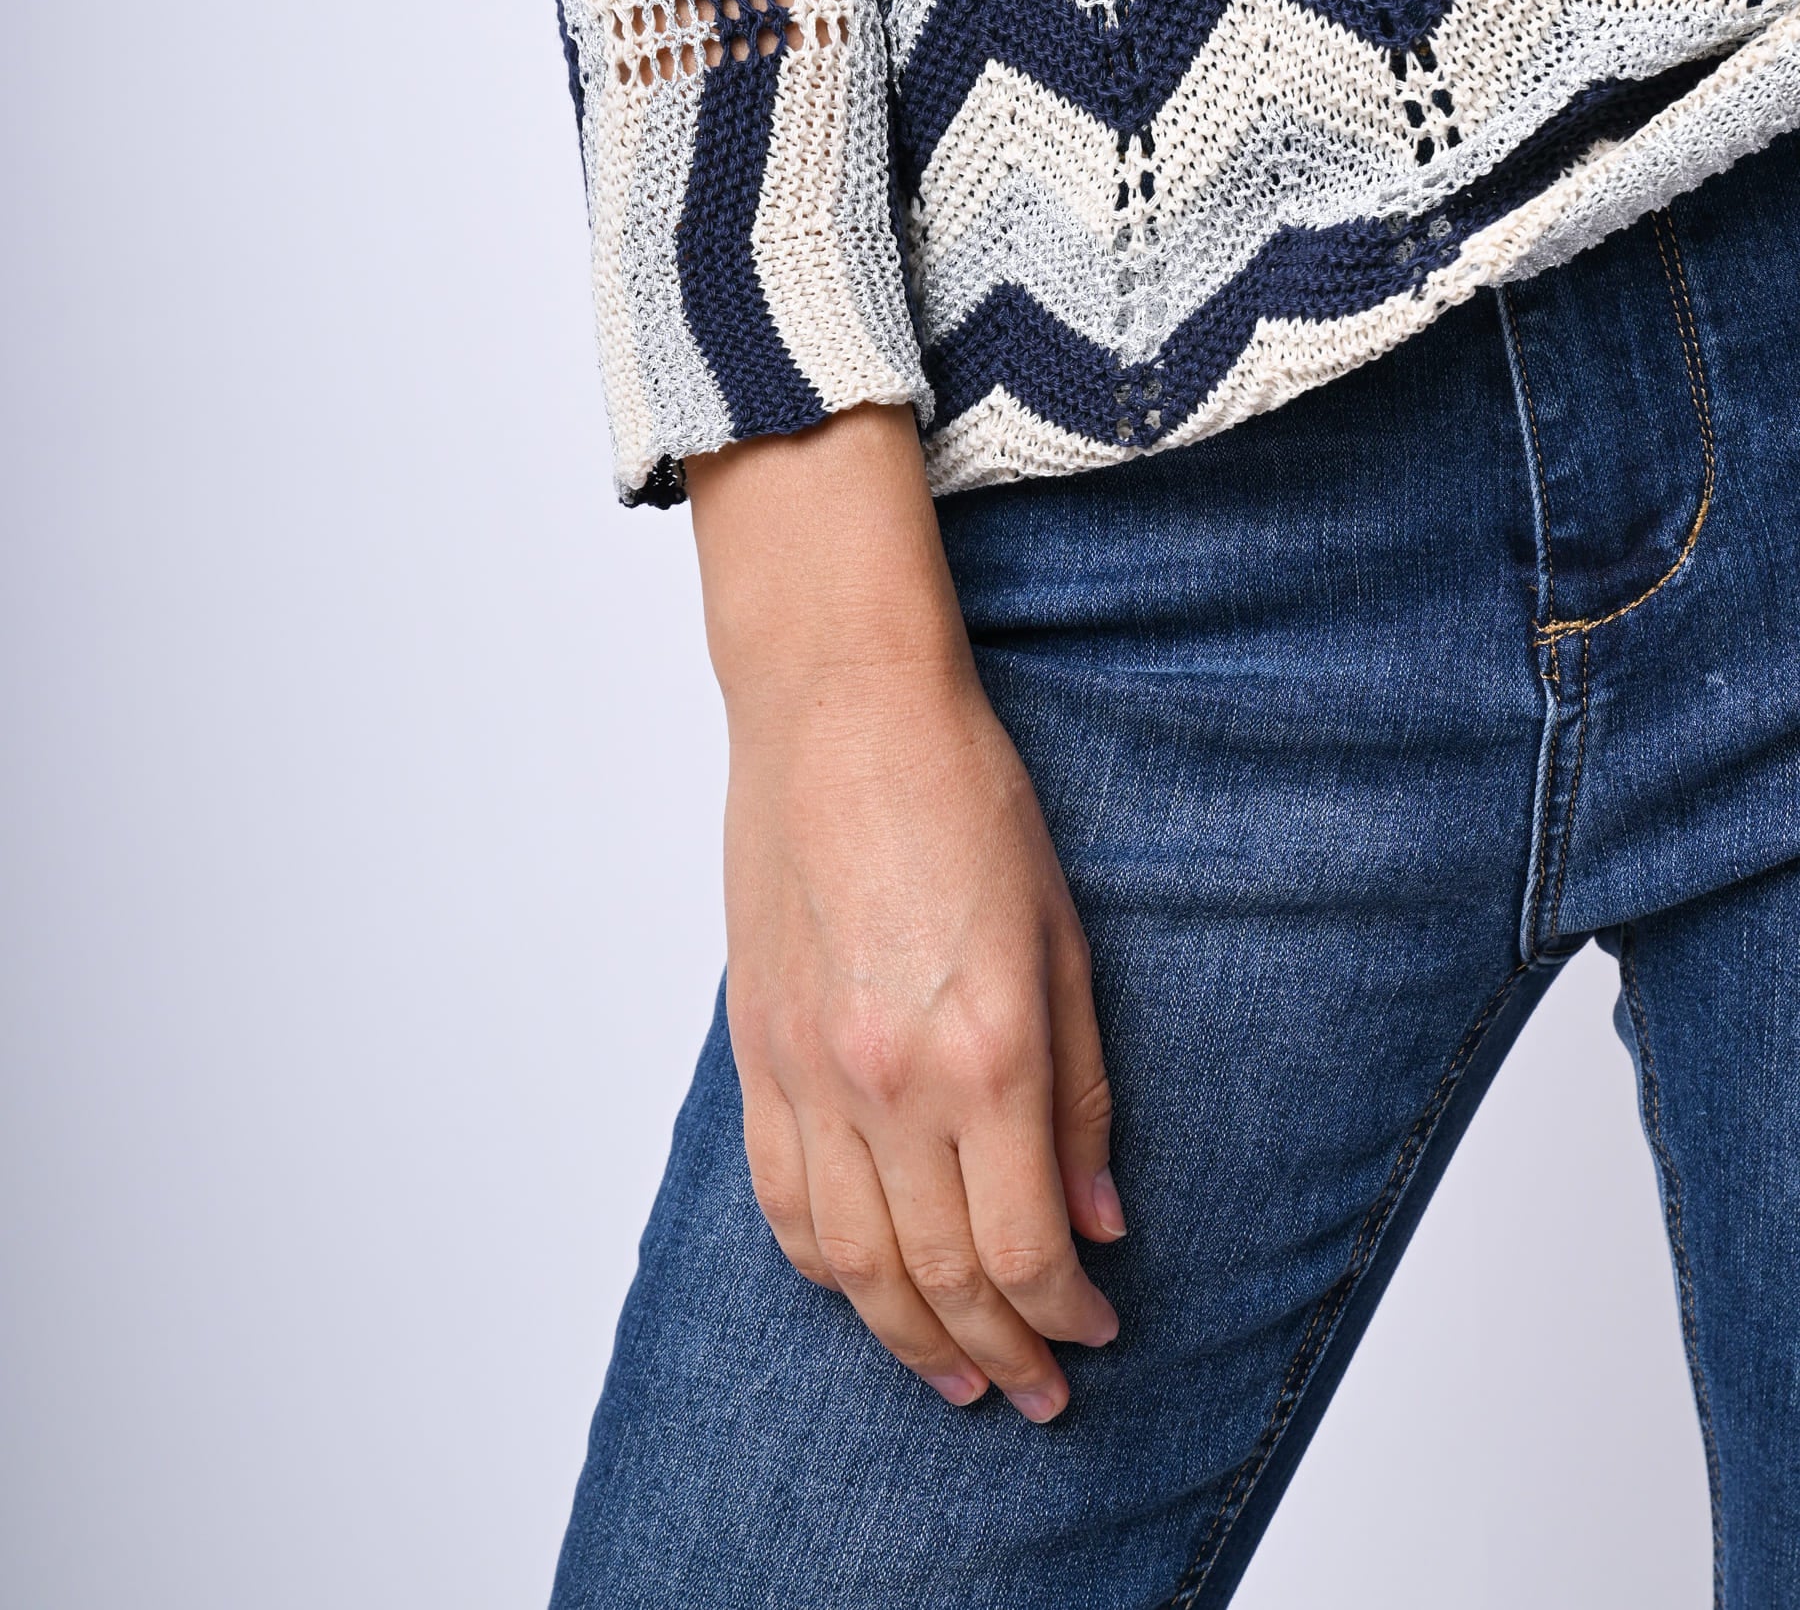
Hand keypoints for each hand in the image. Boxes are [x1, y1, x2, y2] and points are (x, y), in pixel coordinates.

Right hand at [687, 405, 1123, 1421]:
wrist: (840, 708)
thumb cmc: (964, 792)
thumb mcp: (1064, 938)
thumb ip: (1084, 1093)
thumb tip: (1102, 1218)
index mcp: (987, 1051)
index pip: (1027, 1246)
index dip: (1068, 1315)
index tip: (1100, 1333)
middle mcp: (891, 1081)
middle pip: (941, 1276)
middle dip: (1002, 1352)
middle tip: (1040, 1393)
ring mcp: (809, 1071)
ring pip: (852, 1263)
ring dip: (909, 1336)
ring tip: (957, 1372)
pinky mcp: (755, 1050)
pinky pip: (782, 1201)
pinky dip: (824, 1269)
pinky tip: (863, 1289)